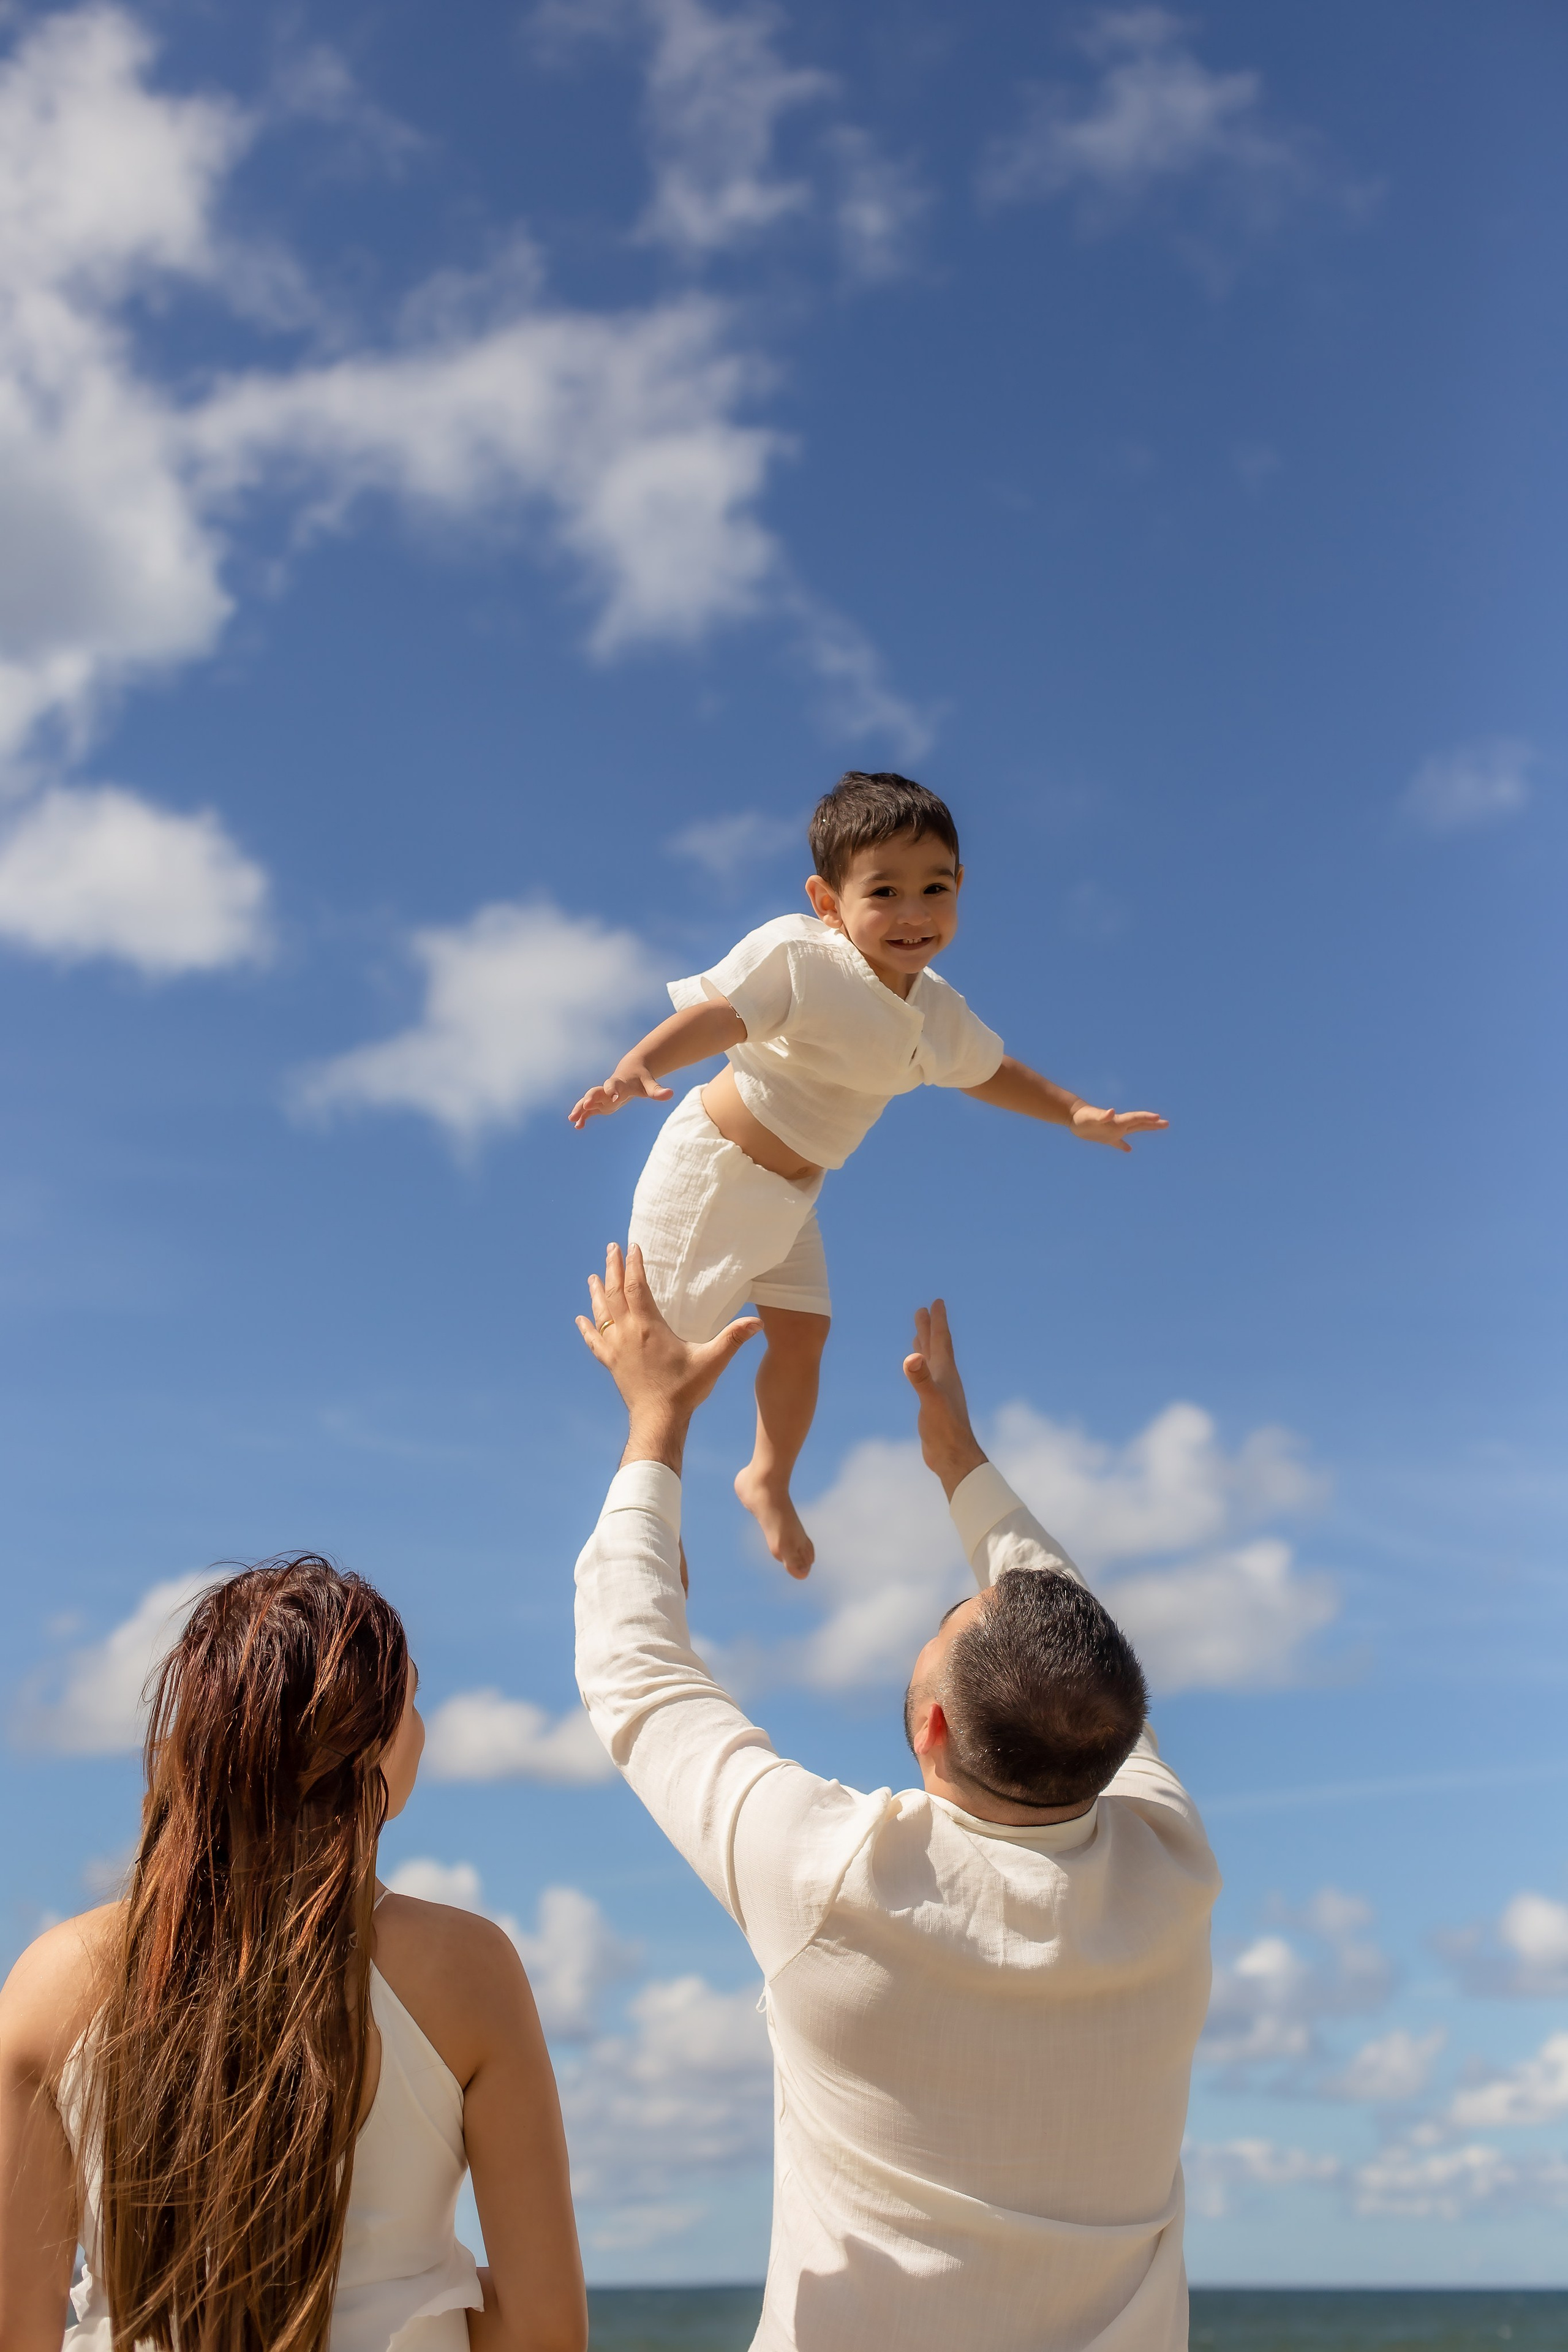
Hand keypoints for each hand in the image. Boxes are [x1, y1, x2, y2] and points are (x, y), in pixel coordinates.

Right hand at [567, 1061, 672, 1128]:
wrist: (630, 1071)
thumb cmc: (641, 1080)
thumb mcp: (650, 1085)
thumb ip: (657, 1091)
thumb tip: (670, 1094)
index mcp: (620, 1083)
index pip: (614, 1085)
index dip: (613, 1090)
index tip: (613, 1098)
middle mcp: (607, 1089)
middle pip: (596, 1091)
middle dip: (590, 1098)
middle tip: (586, 1105)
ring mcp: (602, 1096)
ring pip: (588, 1101)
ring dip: (580, 1109)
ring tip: (573, 1119)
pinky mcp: (600, 1104)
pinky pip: (588, 1110)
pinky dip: (583, 1117)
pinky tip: (578, 1126)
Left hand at [576, 1243, 759, 1470]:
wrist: (658, 1420)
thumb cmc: (685, 1390)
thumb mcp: (712, 1361)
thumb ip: (733, 1339)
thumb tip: (757, 1322)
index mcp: (649, 1327)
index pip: (636, 1287)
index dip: (634, 1265)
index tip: (632, 1245)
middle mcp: (627, 1333)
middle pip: (614, 1293)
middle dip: (612, 1268)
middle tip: (611, 1248)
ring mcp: (615, 1349)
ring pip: (601, 1313)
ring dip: (597, 1292)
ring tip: (593, 1276)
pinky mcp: (610, 1364)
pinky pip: (594, 1341)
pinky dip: (586, 1328)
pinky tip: (580, 1319)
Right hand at [904, 1300, 988, 1499]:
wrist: (953, 1457)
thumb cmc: (945, 1430)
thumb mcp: (931, 1402)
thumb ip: (921, 1380)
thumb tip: (911, 1359)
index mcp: (946, 1373)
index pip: (941, 1341)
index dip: (938, 1321)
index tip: (936, 1302)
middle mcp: (944, 1378)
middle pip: (936, 1347)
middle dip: (929, 1328)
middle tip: (923, 1310)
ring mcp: (939, 1391)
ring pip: (931, 1362)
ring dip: (925, 1346)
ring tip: (919, 1335)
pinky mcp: (933, 1404)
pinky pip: (925, 1378)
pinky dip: (920, 1367)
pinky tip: (916, 1368)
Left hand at [1070, 1103, 1168, 1153]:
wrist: (1073, 1116)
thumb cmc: (1082, 1117)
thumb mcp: (1092, 1118)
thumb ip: (1102, 1116)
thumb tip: (1111, 1112)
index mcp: (1118, 1121)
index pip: (1136, 1119)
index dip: (1147, 1118)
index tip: (1159, 1118)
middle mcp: (1118, 1125)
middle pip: (1139, 1123)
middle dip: (1153, 1124)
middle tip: (1167, 1123)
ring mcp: (1113, 1130)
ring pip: (1133, 1130)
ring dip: (1146, 1129)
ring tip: (1158, 1127)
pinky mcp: (1105, 1137)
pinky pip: (1117, 1142)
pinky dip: (1123, 1145)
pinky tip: (1129, 1149)